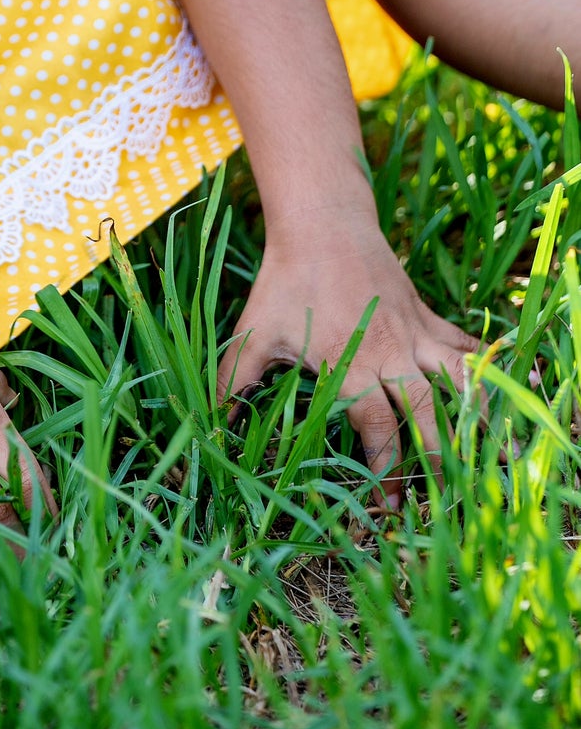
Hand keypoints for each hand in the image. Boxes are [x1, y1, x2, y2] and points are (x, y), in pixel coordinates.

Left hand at [218, 208, 481, 504]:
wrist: (322, 221)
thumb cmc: (286, 280)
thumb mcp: (253, 332)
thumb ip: (232, 381)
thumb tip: (209, 425)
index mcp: (354, 367)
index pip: (378, 432)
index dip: (384, 473)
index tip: (386, 507)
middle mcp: (394, 356)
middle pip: (430, 418)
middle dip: (441, 462)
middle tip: (447, 501)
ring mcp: (417, 335)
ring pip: (462, 383)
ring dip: (481, 419)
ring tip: (500, 456)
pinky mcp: (428, 316)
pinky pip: (468, 346)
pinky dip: (491, 367)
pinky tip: (519, 385)